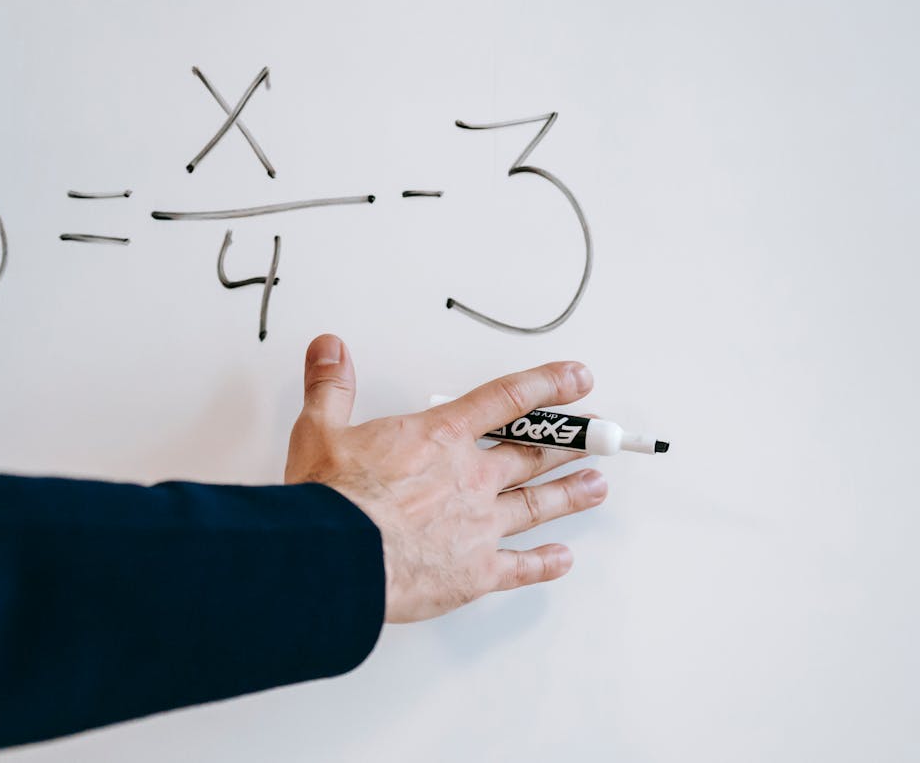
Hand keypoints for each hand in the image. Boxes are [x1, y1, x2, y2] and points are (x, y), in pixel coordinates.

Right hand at [285, 334, 605, 622]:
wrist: (338, 559)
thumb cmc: (333, 500)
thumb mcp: (319, 430)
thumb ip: (331, 386)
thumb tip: (329, 347)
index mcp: (439, 438)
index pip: (505, 400)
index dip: (547, 386)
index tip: (579, 379)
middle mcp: (470, 478)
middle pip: (532, 453)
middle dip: (569, 442)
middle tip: (600, 435)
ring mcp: (479, 527)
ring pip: (536, 505)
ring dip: (569, 493)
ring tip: (597, 485)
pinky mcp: (475, 572)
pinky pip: (520, 567)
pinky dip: (544, 564)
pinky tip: (563, 559)